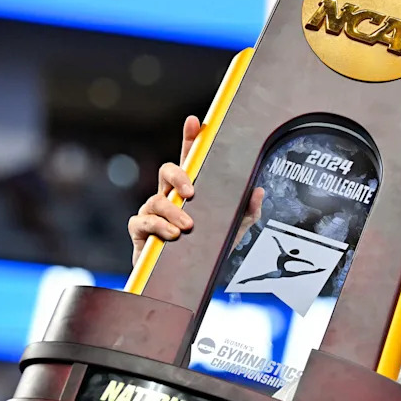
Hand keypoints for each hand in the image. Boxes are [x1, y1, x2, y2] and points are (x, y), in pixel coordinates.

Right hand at [128, 115, 263, 265]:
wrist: (189, 279)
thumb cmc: (208, 246)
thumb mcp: (236, 227)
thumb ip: (248, 210)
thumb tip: (259, 191)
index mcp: (191, 189)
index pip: (190, 159)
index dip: (190, 139)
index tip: (195, 122)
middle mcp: (170, 195)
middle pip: (167, 171)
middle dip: (177, 176)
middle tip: (191, 192)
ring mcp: (153, 211)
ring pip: (156, 199)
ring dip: (172, 212)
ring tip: (187, 227)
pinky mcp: (141, 231)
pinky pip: (142, 222)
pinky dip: (157, 227)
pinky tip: (171, 234)